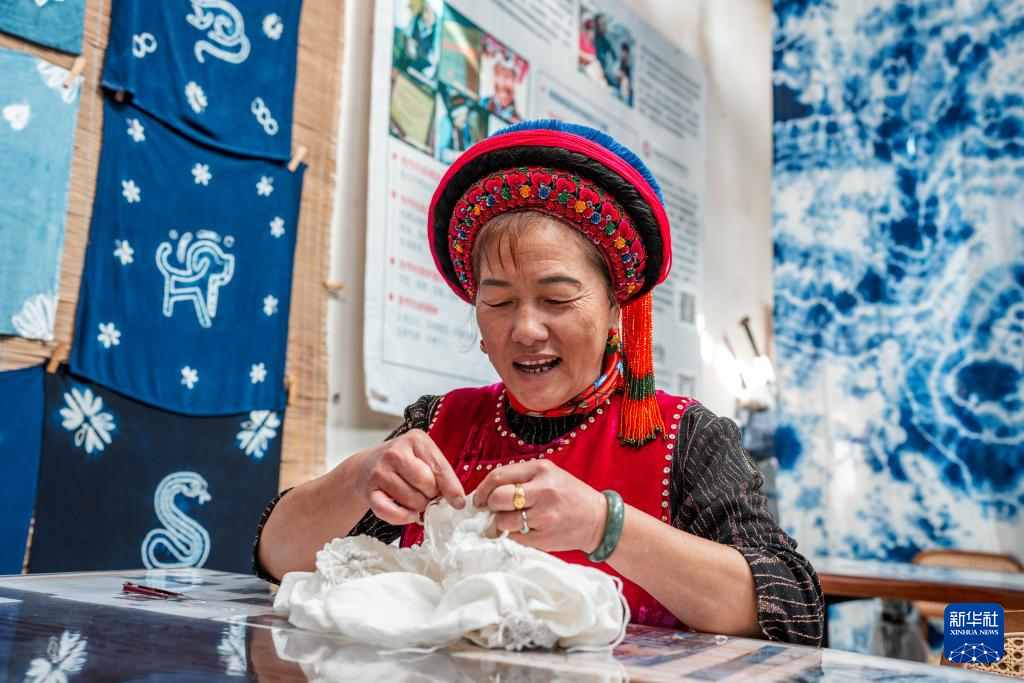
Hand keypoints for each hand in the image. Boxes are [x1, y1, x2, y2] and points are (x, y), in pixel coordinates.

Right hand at [352, 429, 464, 524]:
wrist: (367, 467)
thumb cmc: (403, 464)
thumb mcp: (424, 458)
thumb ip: (441, 473)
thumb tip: (457, 499)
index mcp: (415, 440)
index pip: (439, 466)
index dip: (451, 487)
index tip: (459, 501)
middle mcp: (395, 452)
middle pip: (426, 483)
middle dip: (432, 495)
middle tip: (428, 494)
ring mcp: (380, 471)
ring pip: (411, 500)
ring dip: (419, 506)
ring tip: (416, 499)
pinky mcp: (370, 491)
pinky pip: (390, 512)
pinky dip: (403, 518)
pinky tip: (409, 514)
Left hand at [473, 459, 606, 552]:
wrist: (598, 519)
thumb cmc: (569, 496)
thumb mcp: (549, 476)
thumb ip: (520, 479)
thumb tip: (486, 493)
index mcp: (541, 470)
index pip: (498, 476)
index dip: (482, 489)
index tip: (478, 499)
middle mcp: (543, 490)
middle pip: (498, 498)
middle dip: (490, 507)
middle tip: (494, 511)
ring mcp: (544, 516)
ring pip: (502, 521)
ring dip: (499, 524)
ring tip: (509, 523)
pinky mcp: (544, 537)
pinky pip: (513, 538)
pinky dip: (510, 537)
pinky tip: (519, 532)